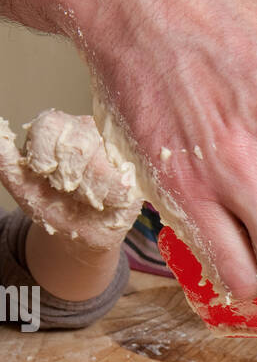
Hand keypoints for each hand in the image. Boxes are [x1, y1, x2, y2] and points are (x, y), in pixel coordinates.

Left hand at [0, 110, 139, 298]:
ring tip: (90, 197)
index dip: (44, 156)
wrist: (82, 236)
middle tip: (69, 190)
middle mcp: (89, 131)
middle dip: (67, 177)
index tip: (44, 175)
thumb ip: (6, 162)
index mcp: (59, 129)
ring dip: (89, 190)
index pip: (49, 125)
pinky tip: (109, 201)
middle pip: (76, 143)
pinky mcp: (137, 171)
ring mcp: (116, 149)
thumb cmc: (56, 207)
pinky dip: (112, 197)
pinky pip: (124, 180)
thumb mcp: (25, 188)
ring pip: (101, 162)